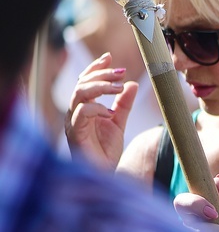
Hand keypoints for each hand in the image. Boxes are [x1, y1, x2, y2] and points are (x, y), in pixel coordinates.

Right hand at [65, 52, 137, 169]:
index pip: (85, 81)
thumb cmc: (107, 150)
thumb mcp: (119, 122)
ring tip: (119, 88)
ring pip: (79, 94)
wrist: (104, 174)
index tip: (110, 57)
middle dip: (101, 74)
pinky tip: (110, 113)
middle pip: (82, 84)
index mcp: (84, 107)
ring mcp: (73, 123)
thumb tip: (133, 83)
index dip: (95, 68)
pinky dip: (97, 108)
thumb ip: (124, 103)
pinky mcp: (75, 134)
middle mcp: (75, 113)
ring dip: (100, 87)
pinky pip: (81, 113)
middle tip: (121, 72)